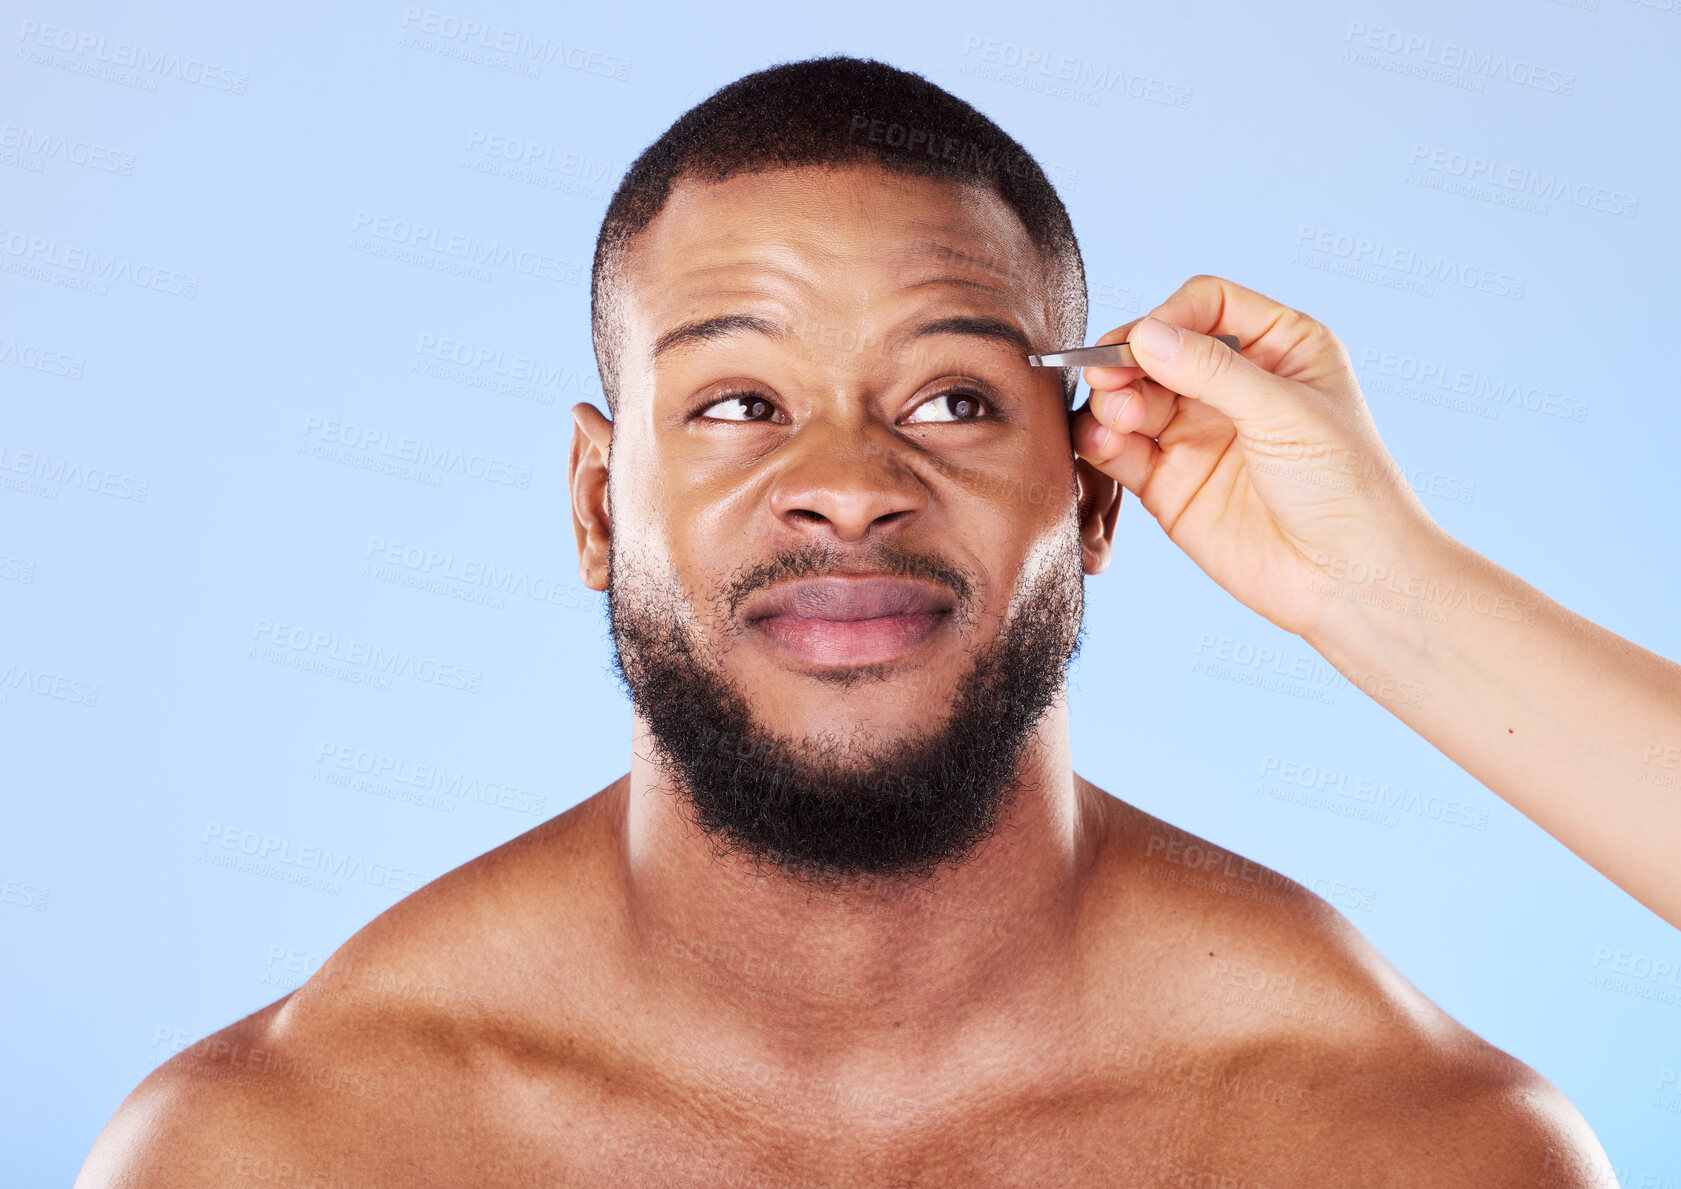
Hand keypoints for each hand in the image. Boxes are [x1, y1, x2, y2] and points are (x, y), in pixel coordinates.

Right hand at [1071, 274, 1434, 637]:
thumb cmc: (1346, 486)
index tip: (1143, 341)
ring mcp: (1198, 434)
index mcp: (1279, 348)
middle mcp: (1233, 386)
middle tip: (1106, 377)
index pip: (1207, 305)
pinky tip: (1103, 442)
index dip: (1170, 316)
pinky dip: (1102, 442)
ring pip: (1133, 397)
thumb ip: (1211, 370)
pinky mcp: (1169, 483)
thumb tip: (1144, 334)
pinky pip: (1121, 450)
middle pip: (1159, 349)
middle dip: (1128, 359)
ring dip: (1113, 401)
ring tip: (1116, 417)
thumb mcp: (1284, 411)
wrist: (1347, 578)